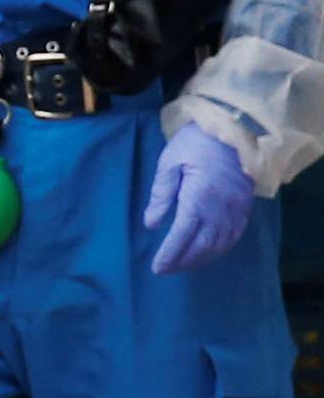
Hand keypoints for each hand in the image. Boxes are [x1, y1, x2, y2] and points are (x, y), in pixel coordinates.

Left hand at [145, 124, 254, 274]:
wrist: (234, 128)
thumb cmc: (196, 142)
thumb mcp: (169, 163)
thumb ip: (161, 195)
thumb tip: (152, 223)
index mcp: (198, 198)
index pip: (182, 236)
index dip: (169, 255)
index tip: (157, 268)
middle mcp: (220, 210)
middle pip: (201, 247)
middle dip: (182, 262)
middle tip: (166, 270)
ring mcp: (236, 210)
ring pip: (218, 245)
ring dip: (200, 259)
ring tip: (183, 264)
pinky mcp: (245, 207)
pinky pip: (234, 237)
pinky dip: (219, 249)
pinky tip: (207, 252)